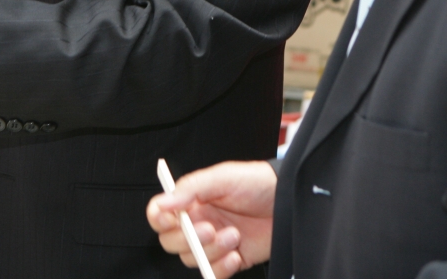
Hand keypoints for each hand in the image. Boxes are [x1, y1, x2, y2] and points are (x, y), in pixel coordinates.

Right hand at [146, 160, 277, 277]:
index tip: (172, 220)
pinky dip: (222, 268)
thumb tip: (164, 201)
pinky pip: (213, 273)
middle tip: (210, 229)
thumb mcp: (222, 177)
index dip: (159, 219)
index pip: (160, 214)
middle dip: (188, 240)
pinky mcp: (230, 259)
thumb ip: (191, 188)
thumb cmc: (256, 182)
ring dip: (211, 251)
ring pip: (192, 259)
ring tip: (234, 236)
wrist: (287, 201)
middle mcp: (198, 222)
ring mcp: (213, 243)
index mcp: (191, 201)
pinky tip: (236, 254)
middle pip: (171, 242)